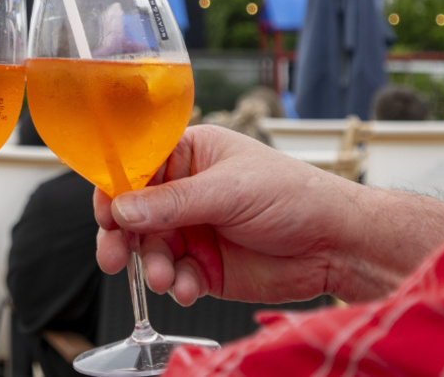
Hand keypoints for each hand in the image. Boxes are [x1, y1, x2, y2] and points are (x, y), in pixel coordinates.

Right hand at [94, 124, 443, 306]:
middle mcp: (184, 192)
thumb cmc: (294, 195)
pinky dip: (175, 286)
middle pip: (134, 213)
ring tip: (165, 278)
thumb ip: (173, 202)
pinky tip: (187, 288)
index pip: (136, 168)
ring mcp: (193, 230)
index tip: (105, 213)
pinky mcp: (204, 267)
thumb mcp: (229, 190)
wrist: (338, 244)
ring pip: (150, 249)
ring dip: (151, 265)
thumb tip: (123, 209)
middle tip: (113, 256)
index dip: (115, 189)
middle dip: (122, 236)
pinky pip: (174, 277)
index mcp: (188, 155)